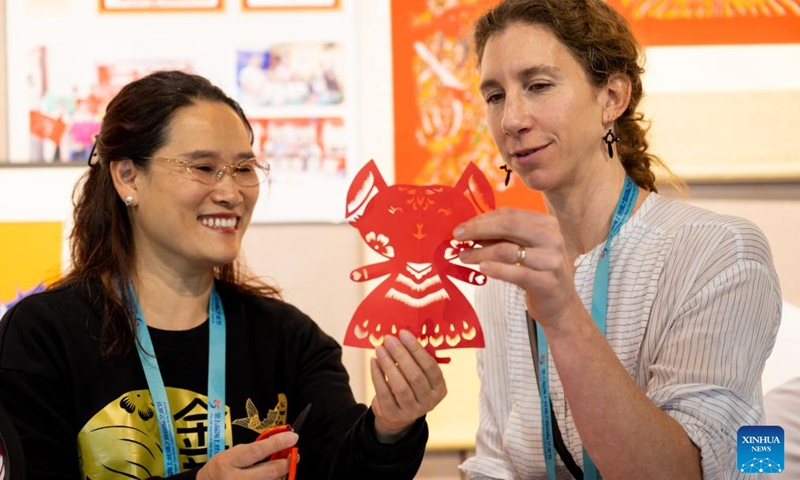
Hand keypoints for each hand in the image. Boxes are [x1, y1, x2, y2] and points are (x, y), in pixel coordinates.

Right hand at [197, 431, 297, 479]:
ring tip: (281, 468)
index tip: (292, 437)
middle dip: (287, 463)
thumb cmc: (220, 469)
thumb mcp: (232, 454)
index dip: (277, 443)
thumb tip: (280, 444)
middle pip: (270, 472)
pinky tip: (273, 477)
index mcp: (228, 462)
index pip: (257, 451)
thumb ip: (255, 450)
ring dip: (282, 475)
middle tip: (294, 455)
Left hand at [370, 329, 446, 441]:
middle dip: (401, 355)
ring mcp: (411, 411)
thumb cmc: (409, 385)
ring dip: (388, 364)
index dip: (416, 349)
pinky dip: (377, 375)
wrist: (396, 413)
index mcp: (439, 388)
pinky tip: (374, 361)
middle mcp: (429, 402)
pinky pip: (384, 393)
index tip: (403, 333)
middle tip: (389, 339)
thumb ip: (415, 358)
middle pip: (415, 376)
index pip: (430, 366)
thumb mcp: (418, 374)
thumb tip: (402, 335)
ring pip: (400, 386)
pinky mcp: (393, 414)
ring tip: (379, 349)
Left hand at [454, 207, 582, 328]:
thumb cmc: (536, 272)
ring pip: (508, 250)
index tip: (460, 228)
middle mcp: (552, 238)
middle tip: (456, 237)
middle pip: (508, 225)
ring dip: (480, 252)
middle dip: (478, 229)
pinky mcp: (548, 282)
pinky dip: (496, 269)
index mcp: (546, 223)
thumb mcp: (522, 249)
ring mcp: (552, 260)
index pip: (508, 214)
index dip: (481, 219)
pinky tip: (482, 268)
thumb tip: (468, 231)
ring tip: (464, 256)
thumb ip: (501, 237)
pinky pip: (516, 273)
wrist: (560, 303)